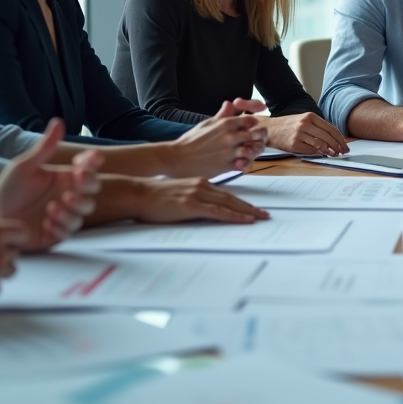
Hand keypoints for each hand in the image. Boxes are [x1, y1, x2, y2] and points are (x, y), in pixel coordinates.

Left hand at [0, 119, 103, 250]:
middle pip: (93, 191)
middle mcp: (67, 195)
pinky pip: (68, 232)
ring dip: (72, 210)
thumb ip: (44, 147)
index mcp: (64, 178)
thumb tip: (58, 121)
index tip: (85, 162)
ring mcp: (63, 216)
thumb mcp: (24, 166)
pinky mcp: (54, 234)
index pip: (89, 168)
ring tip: (52, 207)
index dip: (92, 163)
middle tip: (73, 185)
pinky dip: (60, 227)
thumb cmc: (6, 189)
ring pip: (83, 213)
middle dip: (88, 187)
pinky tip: (45, 222)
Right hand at [133, 177, 270, 223]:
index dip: (241, 202)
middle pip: (232, 198)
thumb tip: (203, 211)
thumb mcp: (178, 194)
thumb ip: (193, 200)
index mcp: (199, 183)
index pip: (226, 194)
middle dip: (250, 207)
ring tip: (260, 218)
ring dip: (247, 212)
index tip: (254, 209)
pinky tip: (244, 220)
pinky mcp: (191, 205)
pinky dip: (234, 216)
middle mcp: (201, 186)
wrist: (137, 193)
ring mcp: (197, 194)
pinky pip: (218, 212)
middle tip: (265, 215)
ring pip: (229, 203)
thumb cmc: (154, 197)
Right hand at [168, 101, 268, 177]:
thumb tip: (230, 104)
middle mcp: (230, 136)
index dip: (254, 124)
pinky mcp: (227, 166)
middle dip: (260, 137)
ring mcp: (230, 152)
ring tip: (249, 151)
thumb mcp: (207, 124)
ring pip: (254, 149)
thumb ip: (222, 115)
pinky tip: (241, 161)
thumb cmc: (190, 141)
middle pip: (258, 133)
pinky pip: (246, 164)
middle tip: (256, 140)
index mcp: (225, 124)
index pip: (251, 120)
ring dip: (254, 150)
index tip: (252, 128)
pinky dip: (246, 163)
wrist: (178, 158)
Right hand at [263, 113, 348, 156]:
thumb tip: (333, 139)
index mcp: (310, 116)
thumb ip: (317, 127)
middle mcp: (305, 124)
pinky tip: (321, 154)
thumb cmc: (288, 125)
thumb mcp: (303, 120)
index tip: (345, 145)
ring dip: (329, 151)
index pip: (330, 128)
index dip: (340, 139)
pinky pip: (310, 150)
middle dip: (337, 146)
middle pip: (327, 137)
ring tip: (333, 154)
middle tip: (342, 152)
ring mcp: (299, 134)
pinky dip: (318, 153)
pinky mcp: (294, 144)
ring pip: (320, 144)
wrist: (269, 129)